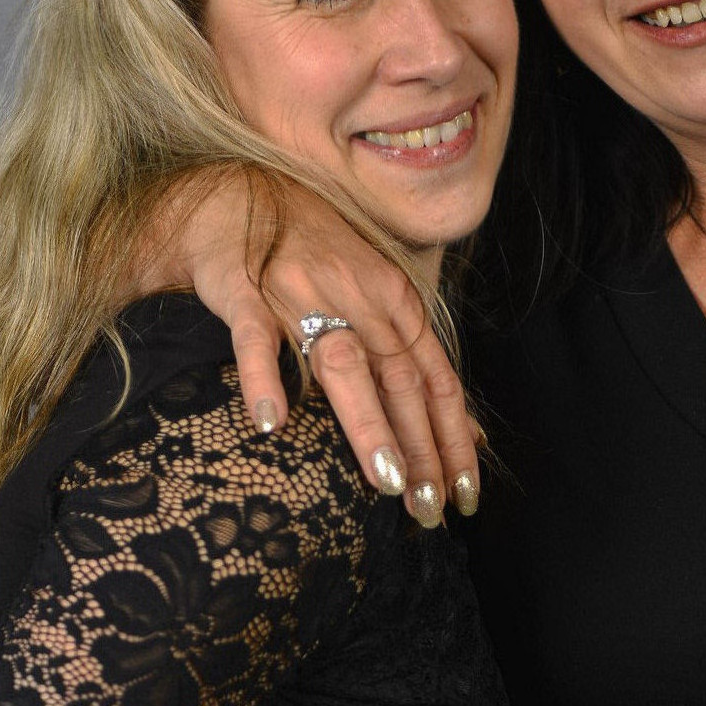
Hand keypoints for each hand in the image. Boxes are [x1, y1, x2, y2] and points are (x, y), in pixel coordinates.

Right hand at [147, 173, 480, 522]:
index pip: (436, 380)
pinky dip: (263, 378)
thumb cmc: (314, 255)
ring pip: (342, 364)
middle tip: (431, 509)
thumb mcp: (379, 300)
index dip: (454, 438)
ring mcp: (301, 293)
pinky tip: (271, 423)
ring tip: (386, 479)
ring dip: (367, 422)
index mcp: (395, 302)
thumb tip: (468, 428)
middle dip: (421, 448)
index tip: (465, 495)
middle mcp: (357, 297)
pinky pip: (254, 339)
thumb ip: (417, 361)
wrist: (237, 196)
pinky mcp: (244, 291)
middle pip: (399, 382)